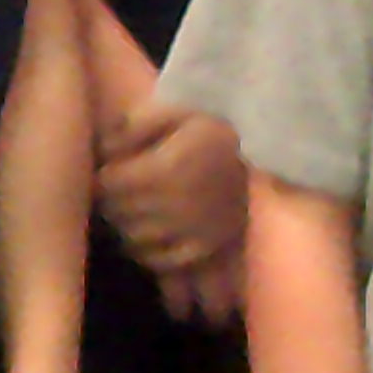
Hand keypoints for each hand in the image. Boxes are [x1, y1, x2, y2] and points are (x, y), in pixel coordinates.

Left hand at [95, 97, 250, 321]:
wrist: (268, 156)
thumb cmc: (218, 128)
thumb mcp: (178, 111)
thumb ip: (136, 124)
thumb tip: (105, 146)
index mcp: (167, 167)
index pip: (110, 182)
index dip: (104, 175)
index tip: (109, 169)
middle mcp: (176, 204)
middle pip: (119, 210)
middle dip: (112, 199)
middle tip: (118, 190)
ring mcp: (192, 230)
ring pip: (135, 237)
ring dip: (126, 224)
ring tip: (132, 210)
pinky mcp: (206, 248)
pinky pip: (163, 261)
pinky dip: (148, 252)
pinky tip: (149, 236)